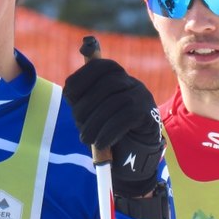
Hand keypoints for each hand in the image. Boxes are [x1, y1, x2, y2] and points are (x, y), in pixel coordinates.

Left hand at [63, 59, 164, 196]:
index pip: (98, 66)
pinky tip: (100, 143)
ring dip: (95, 122)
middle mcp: (130, 81)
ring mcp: (142, 96)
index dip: (81, 78)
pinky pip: (127, 118)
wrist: (135, 152)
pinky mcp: (149, 113)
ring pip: (116, 102)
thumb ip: (80, 98)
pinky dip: (109, 131)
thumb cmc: (107, 126)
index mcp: (115, 75)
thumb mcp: (91, 110)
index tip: (69, 95)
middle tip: (77, 123)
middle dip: (86, 105)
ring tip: (85, 138)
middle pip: (106, 85)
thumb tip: (69, 91)